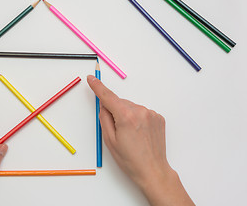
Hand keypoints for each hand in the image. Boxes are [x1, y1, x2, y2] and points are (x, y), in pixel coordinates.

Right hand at [87, 75, 193, 205]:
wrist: (152, 171)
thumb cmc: (130, 160)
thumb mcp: (109, 140)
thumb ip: (104, 118)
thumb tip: (104, 105)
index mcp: (126, 117)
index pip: (108, 97)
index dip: (98, 87)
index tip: (91, 78)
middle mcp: (140, 111)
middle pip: (120, 103)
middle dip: (115, 112)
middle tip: (117, 131)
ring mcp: (151, 114)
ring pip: (131, 107)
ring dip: (127, 115)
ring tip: (131, 135)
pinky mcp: (158, 117)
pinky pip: (141, 112)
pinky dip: (137, 119)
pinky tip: (139, 133)